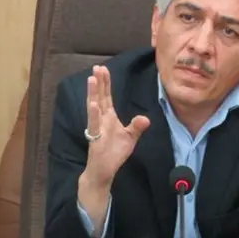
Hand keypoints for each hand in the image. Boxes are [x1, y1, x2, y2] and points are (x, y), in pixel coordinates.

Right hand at [82, 65, 149, 186]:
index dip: (106, 83)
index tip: (103, 68)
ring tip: (92, 79)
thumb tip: (146, 118)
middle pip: (100, 98)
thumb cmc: (114, 152)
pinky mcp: (95, 138)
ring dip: (93, 93)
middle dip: (99, 83)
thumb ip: (137, 127)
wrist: (103, 170)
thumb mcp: (130, 138)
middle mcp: (101, 120)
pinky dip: (94, 115)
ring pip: (94, 107)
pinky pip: (94, 125)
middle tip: (97, 67)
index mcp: (109, 117)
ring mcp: (97, 128)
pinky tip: (93, 104)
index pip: (107, 97)